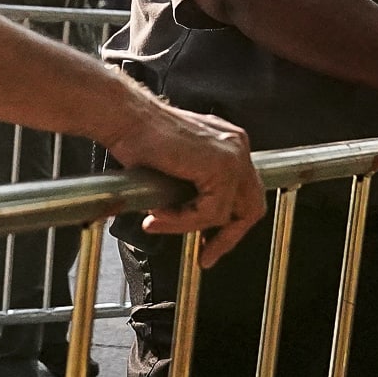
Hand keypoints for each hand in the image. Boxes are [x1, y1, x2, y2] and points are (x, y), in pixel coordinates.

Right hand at [105, 98, 264, 262]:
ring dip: (189, 226)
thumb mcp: (180, 169)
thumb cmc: (140, 139)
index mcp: (230, 145)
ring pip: (226, 214)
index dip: (230, 224)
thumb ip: (195, 189)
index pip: (245, 195)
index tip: (211, 244)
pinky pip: (211, 212)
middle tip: (206, 255)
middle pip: (251, 208)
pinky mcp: (221, 166)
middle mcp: (237, 146)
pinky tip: (159, 214)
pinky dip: (183, 220)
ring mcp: (233, 155)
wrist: (127, 121)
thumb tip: (198, 223)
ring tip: (159, 221)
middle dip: (227, 237)